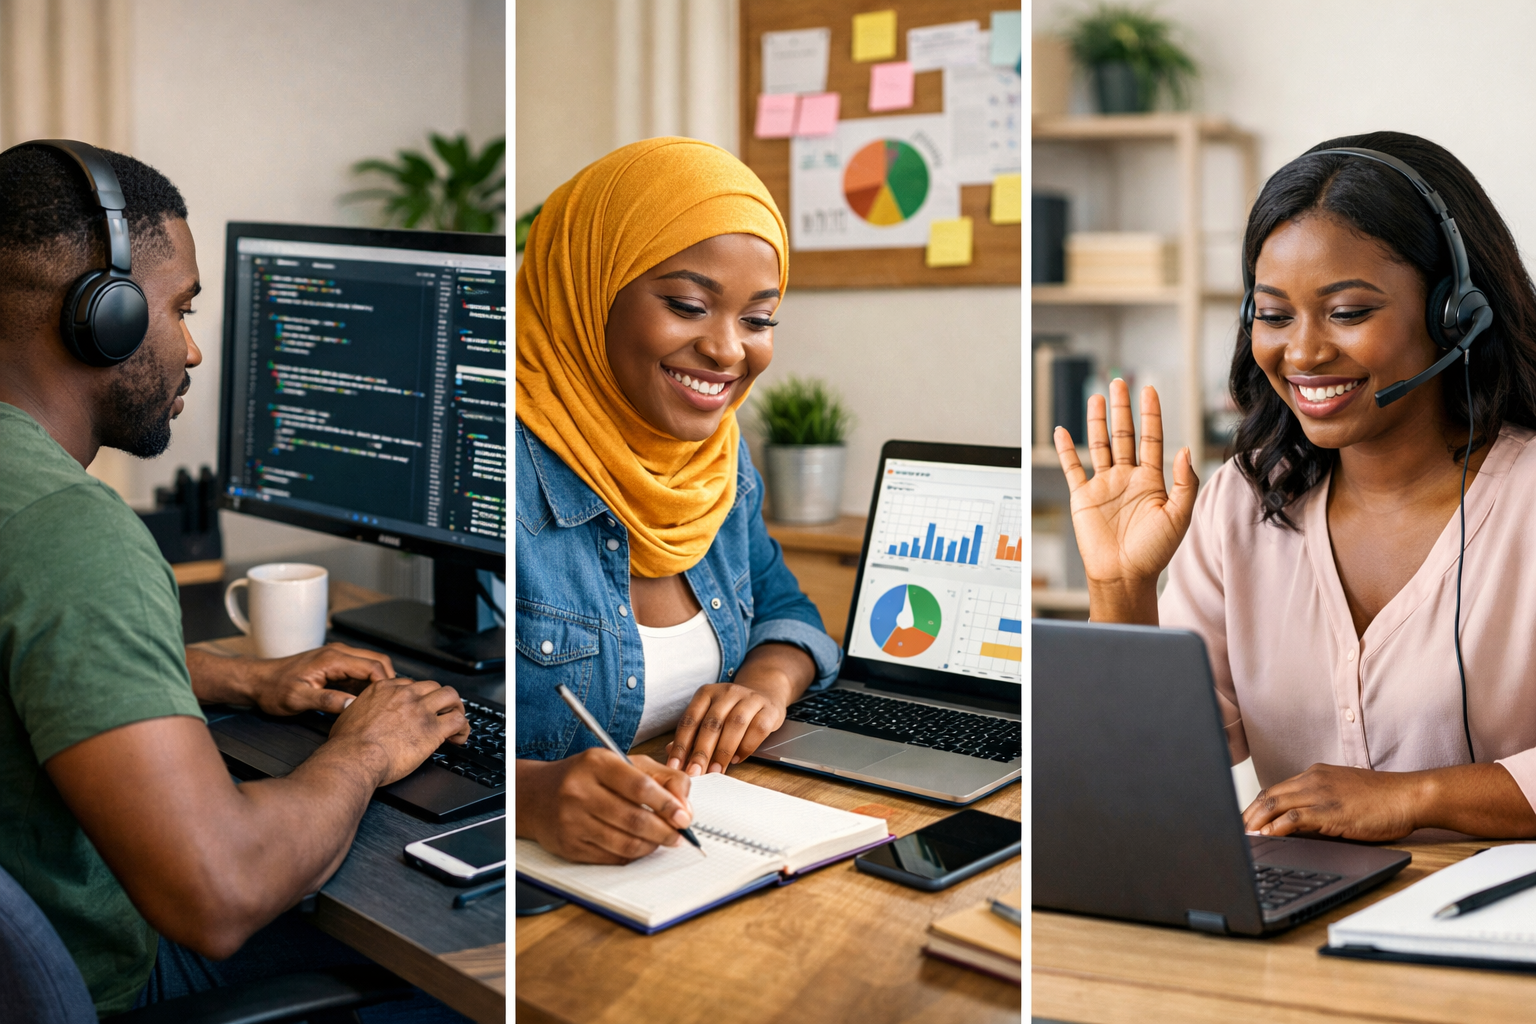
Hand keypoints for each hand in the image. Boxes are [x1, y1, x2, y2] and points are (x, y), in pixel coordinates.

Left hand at [241, 643, 395, 715]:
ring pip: (370, 664)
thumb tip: (353, 705)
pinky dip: (367, 683)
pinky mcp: (334, 665)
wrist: (258, 680)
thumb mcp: (298, 699)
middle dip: (387, 680)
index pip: (373, 666)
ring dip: (378, 681)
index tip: (387, 702)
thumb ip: (327, 700)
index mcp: (333, 659)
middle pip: (377, 661)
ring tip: (379, 703)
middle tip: (389, 702)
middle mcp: (338, 653)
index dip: (385, 684)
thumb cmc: (274, 689)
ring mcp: (337, 657)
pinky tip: (364, 700)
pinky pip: (359, 670)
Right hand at [326, 676, 468, 786]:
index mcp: (384, 689)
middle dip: (440, 699)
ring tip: (456, 720)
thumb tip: (361, 715)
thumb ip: (361, 710)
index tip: (420, 707)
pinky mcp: (433, 729)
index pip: (411, 684)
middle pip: (434, 686)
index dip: (418, 696)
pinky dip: (463, 728)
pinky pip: (458, 721)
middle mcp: (405, 695)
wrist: (354, 757)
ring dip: (455, 708)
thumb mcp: (348, 715)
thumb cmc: (346, 744)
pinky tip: (459, 737)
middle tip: (442, 712)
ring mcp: (421, 710)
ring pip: (451, 696)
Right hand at [517, 750, 692, 863]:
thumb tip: (685, 809)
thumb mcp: (624, 763)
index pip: (640, 786)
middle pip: (634, 819)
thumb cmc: (588, 777)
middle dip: (664, 831)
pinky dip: (633, 854)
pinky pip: (612, 857)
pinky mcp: (569, 846)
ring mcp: (572, 821)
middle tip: (679, 836)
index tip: (684, 817)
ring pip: (625, 842)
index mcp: (596, 763)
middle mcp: (580, 791)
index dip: (667, 804)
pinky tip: (639, 846)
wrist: (537, 796)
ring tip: (661, 840)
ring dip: (651, 845)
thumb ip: (662, 778)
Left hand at [666, 682, 786, 775]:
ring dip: (723, 751)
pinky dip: (746, 747)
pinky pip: (758, 729)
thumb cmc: (731, 710)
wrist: (764, 694)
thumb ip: (692, 733)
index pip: (690, 719)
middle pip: (712, 724)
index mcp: (706, 693)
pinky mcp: (768, 709)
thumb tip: (671, 752)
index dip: (681, 744)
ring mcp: (750, 699)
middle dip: (701, 752)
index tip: (675, 766)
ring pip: (735, 725)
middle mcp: (727, 692)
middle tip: (695, 773)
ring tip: (715, 770)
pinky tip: (737, 759)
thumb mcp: (708, 716)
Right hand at [1055, 380, 1198, 621]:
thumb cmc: (1153, 552)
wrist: (1124, 575)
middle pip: (1124, 435)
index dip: (1151, 414)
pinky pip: (1073, 468)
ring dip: (1097, 421)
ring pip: (1099, 445)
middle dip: (1122, 409)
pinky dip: (1066, 449)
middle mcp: (1127, 478)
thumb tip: (1184, 449)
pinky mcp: (1083, 497)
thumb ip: (1184, 483)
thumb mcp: (1179, 516)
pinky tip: (1064, 431)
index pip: (1151, 438)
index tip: (1149, 391)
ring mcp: (1104, 485)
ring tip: (1098, 398)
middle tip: (1120, 383)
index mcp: (1151, 480)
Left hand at [1242, 763, 1420, 841]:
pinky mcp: (1330, 811)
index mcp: (1315, 774)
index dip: (1257, 805)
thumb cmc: (1383, 799)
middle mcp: (1314, 780)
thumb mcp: (1344, 793)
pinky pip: (1293, 818)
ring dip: (1256, 821)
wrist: (1409, 796)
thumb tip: (1298, 823)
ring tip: (1245, 835)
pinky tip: (1266, 836)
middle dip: (1249, 814)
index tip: (1245, 819)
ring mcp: (1321, 794)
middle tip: (1236, 830)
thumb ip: (1320, 802)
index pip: (1276, 788)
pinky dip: (1275, 827)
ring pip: (1276, 804)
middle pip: (1269, 795)